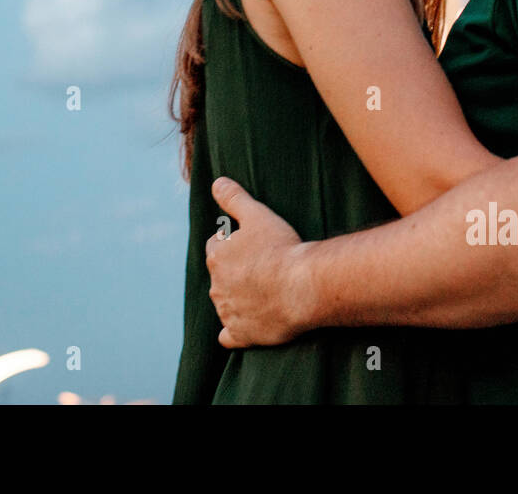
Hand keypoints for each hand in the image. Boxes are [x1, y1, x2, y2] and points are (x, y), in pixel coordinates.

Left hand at [205, 177, 314, 348]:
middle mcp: (216, 285)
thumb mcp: (257, 214)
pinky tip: (247, 324)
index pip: (217, 245)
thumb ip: (234, 198)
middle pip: (221, 274)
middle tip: (264, 267)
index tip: (255, 244)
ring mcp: (227, 311)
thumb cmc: (281, 248)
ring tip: (265, 291)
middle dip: (237, 270)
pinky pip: (229, 336)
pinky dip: (234, 331)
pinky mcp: (241, 334)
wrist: (302, 287)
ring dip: (238, 297)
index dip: (235, 242)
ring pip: (225, 303)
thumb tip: (216, 182)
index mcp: (216, 255)